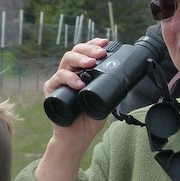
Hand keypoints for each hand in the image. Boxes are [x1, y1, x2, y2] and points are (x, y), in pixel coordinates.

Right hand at [36, 39, 112, 180]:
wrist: (77, 137)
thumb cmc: (89, 118)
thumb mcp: (105, 99)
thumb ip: (111, 88)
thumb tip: (128, 77)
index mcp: (82, 72)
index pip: (86, 52)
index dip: (94, 44)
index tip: (105, 42)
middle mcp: (70, 72)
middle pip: (76, 51)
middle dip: (89, 49)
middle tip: (100, 53)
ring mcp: (60, 80)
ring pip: (66, 60)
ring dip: (80, 59)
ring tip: (91, 63)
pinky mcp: (51, 90)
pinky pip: (57, 79)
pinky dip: (69, 78)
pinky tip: (79, 84)